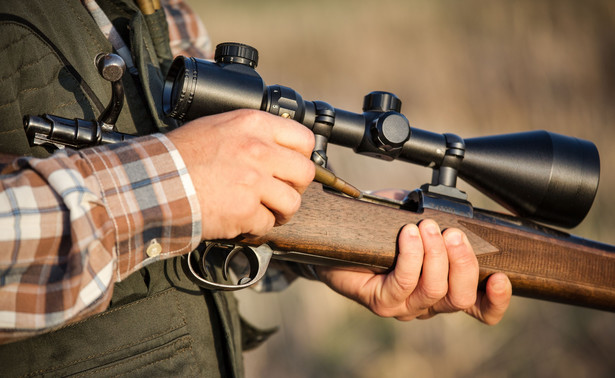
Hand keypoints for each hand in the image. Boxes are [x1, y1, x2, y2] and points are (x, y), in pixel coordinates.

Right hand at [167, 110, 314, 238]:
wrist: (155, 181)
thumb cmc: (180, 155)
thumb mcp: (219, 127)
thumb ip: (252, 135)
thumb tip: (277, 147)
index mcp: (254, 124)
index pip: (304, 139)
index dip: (301, 157)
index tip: (292, 167)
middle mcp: (259, 150)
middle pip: (305, 173)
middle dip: (295, 186)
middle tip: (280, 192)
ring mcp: (254, 181)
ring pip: (292, 202)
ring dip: (280, 211)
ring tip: (264, 211)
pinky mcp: (246, 210)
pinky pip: (267, 224)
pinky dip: (256, 227)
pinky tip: (242, 221)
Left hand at [316, 220, 511, 324]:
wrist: (336, 240)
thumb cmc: (380, 230)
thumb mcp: (416, 217)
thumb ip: (439, 216)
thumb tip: (453, 207)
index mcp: (444, 288)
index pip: (480, 308)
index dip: (496, 299)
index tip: (502, 277)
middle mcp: (427, 304)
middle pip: (460, 298)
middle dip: (463, 262)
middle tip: (454, 233)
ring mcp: (403, 306)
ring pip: (434, 291)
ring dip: (435, 255)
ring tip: (426, 227)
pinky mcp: (381, 302)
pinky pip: (403, 283)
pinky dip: (411, 256)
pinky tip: (408, 235)